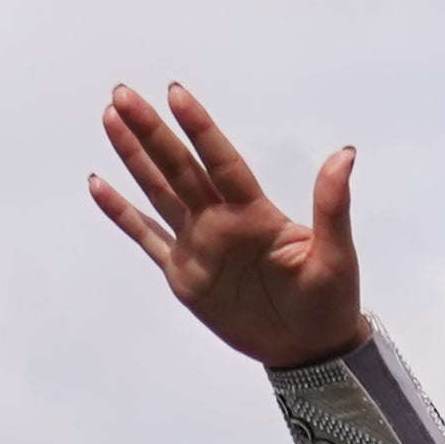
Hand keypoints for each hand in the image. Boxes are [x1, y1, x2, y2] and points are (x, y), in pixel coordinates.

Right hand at [92, 86, 369, 367]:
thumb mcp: (336, 255)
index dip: (199, 129)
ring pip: (158, 192)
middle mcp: (220, 220)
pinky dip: (122, 214)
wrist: (310, 349)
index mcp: (254, 213)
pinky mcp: (183, 274)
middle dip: (150, 132)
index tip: (175, 94)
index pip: (221, 162)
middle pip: (179, 168)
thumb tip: (345, 154)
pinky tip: (99, 185)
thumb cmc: (329, 301)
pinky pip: (147, 237)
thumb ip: (332, 206)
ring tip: (111, 118)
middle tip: (122, 94)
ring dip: (134, 157)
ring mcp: (198, 244)